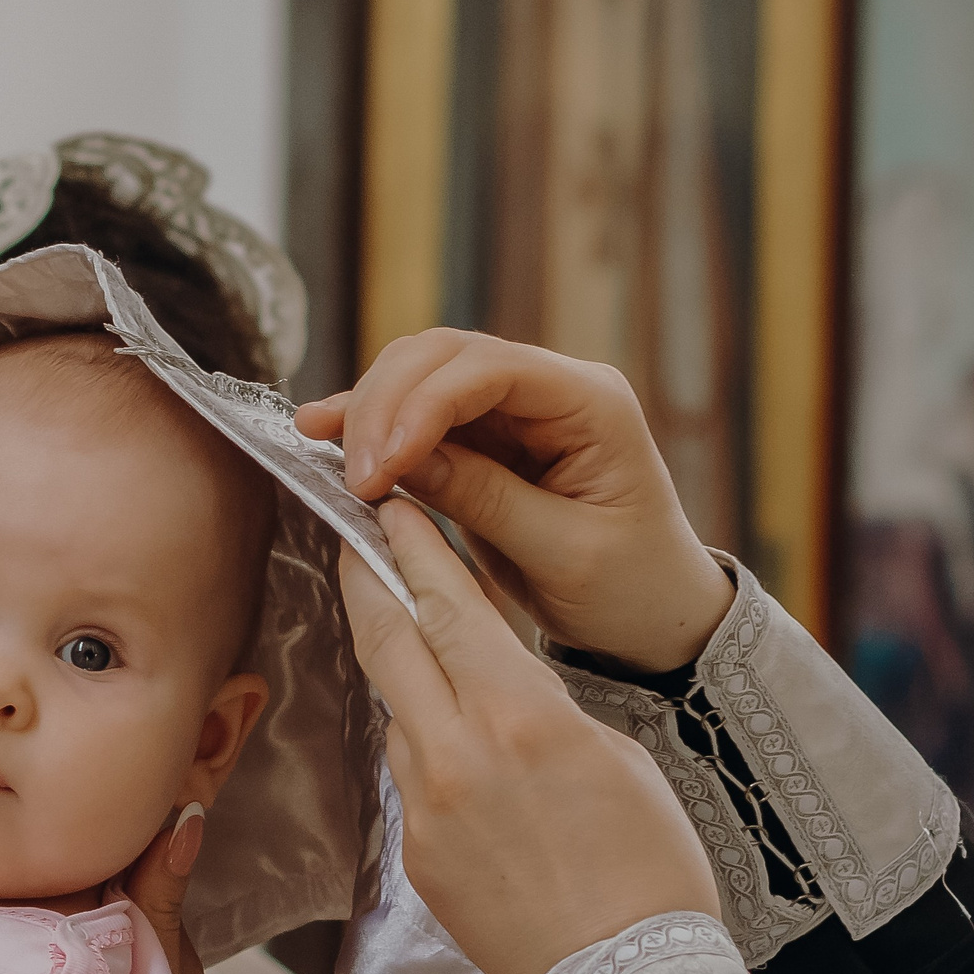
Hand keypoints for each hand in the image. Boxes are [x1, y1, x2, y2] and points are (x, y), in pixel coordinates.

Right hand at [297, 329, 734, 670]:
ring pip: (422, 375)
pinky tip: (324, 435)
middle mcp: (553, 389)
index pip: (492, 370)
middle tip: (349, 472)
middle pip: (446, 356)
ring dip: (369, 408)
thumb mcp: (563, 554)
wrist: (655, 617)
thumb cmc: (630, 588)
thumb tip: (401, 461)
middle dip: (385, 403)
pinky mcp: (487, 438)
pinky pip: (419, 416)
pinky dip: (374, 427)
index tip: (378, 467)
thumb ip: (485, 500)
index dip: (422, 406)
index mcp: (592, 404)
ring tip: (318, 445)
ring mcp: (517, 409)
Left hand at [343, 500, 720, 973]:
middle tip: (355, 537)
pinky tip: (455, 750)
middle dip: (367, 582)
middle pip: (387, 642)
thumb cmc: (650, 868)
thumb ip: (542, 704)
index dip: (411, 549)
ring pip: (397, 711)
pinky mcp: (415, 858)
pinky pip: (409, 778)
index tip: (389, 507)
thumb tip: (498, 680)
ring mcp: (424, 809)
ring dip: (403, 672)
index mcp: (519, 715)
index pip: (444, 606)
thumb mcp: (613, 754)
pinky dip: (424, 747)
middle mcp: (455, 754)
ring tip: (415, 641)